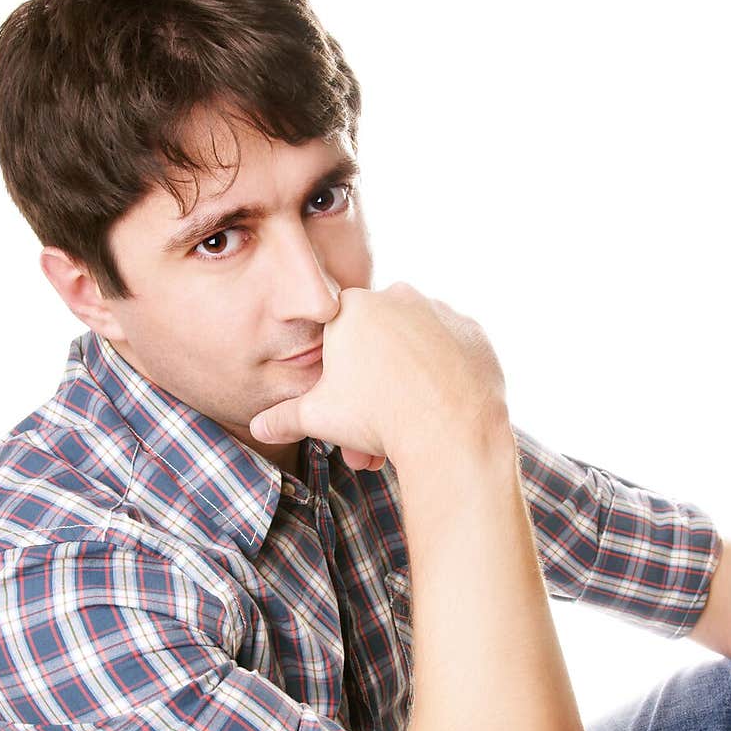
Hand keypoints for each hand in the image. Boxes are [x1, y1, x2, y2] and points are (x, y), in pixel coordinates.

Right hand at [249, 282, 507, 467]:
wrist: (451, 430)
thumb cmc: (377, 418)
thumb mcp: (318, 418)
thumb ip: (285, 417)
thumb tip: (259, 428)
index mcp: (353, 309)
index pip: (338, 334)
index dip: (338, 374)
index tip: (346, 405)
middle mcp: (397, 296)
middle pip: (378, 343)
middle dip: (373, 389)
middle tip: (373, 433)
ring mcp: (439, 311)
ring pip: (415, 347)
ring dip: (407, 381)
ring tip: (407, 428)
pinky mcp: (472, 331)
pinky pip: (450, 351)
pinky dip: (443, 375)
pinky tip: (438, 407)